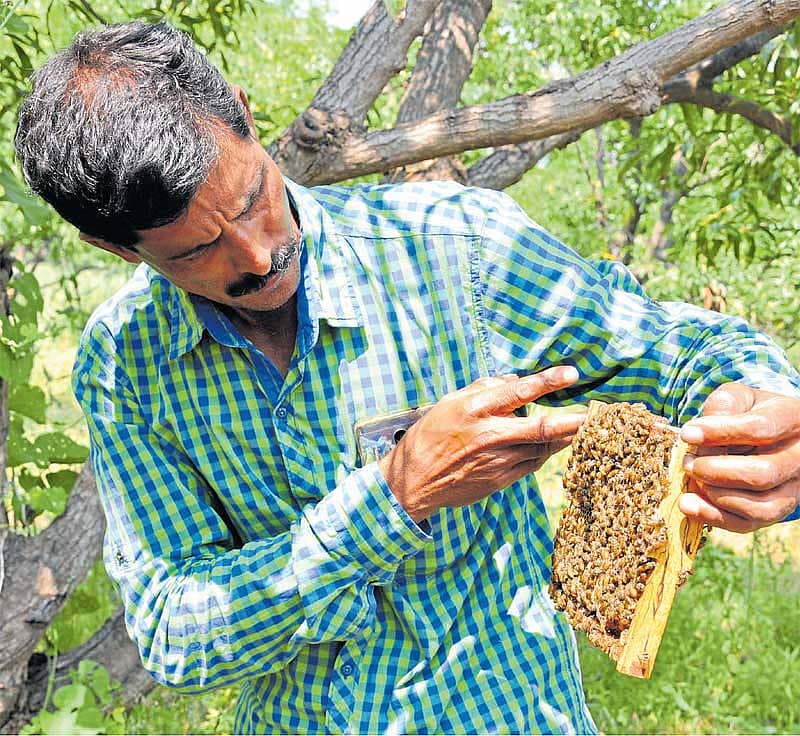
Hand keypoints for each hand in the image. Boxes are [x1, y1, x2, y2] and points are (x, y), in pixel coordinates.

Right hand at [378, 366, 584, 522]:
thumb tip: (514, 380)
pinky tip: (554, 443)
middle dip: (575, 420)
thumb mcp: (449, 403)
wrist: (414, 483)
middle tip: (599, 414)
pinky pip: (534, 463)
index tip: (571, 374)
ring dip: (566, 436)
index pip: (518, 392)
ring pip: (544, 447)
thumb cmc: (429, 437)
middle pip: (542, 428)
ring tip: (585, 425)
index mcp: (475, 411)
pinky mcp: (503, 480)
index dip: (547, 382)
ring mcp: (499, 462)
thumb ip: (483, 389)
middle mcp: (490, 436)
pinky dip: (547, 451)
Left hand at [679, 382, 799, 532]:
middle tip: (688, 462)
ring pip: (760, 506)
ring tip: (690, 479)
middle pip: (763, 474)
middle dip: (716, 471)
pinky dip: (714, 517)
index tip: (688, 434)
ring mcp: (793, 488)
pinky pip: (749, 523)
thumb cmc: (745, 411)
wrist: (761, 433)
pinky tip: (689, 504)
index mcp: (794, 419)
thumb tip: (699, 433)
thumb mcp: (735, 397)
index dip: (721, 432)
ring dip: (716, 495)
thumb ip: (722, 406)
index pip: (762, 428)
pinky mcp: (775, 510)